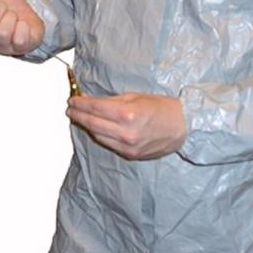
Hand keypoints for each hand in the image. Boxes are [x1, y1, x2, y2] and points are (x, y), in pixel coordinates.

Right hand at [0, 0, 43, 55]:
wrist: (26, 9)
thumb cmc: (4, 5)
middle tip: (4, 7)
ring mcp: (2, 46)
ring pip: (3, 31)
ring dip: (11, 16)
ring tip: (13, 16)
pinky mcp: (19, 48)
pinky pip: (19, 39)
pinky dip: (23, 27)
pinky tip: (22, 24)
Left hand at [66, 92, 186, 159]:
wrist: (181, 126)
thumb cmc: (162, 107)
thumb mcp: (136, 97)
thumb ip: (113, 101)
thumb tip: (93, 102)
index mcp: (127, 114)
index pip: (95, 108)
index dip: (81, 104)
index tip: (73, 100)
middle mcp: (125, 132)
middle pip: (92, 123)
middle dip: (78, 115)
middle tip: (70, 109)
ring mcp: (127, 146)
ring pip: (97, 136)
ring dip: (86, 126)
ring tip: (79, 118)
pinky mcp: (130, 155)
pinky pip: (108, 144)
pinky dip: (100, 135)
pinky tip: (96, 128)